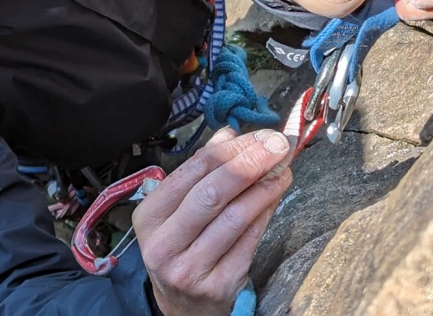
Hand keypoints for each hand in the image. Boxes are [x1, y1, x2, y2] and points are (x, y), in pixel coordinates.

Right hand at [132, 128, 292, 315]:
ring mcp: (192, 268)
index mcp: (149, 217)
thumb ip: (199, 174)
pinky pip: (250, 240)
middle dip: (250, 163)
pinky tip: (276, 195)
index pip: (192, 172)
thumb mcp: (175, 213)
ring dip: (265, 187)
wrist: (180, 307)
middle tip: (276, 146)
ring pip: (236, 217)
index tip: (256, 135)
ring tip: (283, 169)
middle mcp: (165, 244)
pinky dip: (266, 212)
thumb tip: (228, 134)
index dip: (229, 149)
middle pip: (212, 194)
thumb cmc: (179, 249)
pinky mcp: (219, 285)